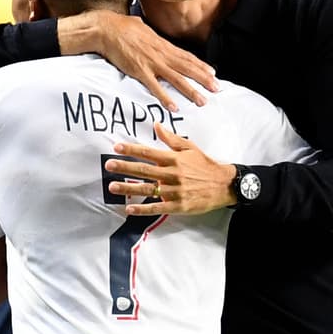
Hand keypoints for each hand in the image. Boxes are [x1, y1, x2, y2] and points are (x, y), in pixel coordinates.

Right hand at [60, 10, 218, 111]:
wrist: (107, 29)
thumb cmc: (122, 27)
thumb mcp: (143, 28)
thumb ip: (151, 36)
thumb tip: (153, 35)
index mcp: (163, 44)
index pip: (187, 56)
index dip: (201, 65)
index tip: (213, 73)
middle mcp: (161, 54)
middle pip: (187, 68)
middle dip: (204, 79)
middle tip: (217, 89)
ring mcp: (151, 63)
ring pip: (176, 79)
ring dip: (191, 91)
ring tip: (202, 101)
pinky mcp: (139, 71)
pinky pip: (155, 87)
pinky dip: (165, 97)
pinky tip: (174, 107)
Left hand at [105, 123, 235, 215]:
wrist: (224, 184)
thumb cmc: (205, 165)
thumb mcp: (189, 148)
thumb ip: (170, 138)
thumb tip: (156, 124)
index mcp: (174, 159)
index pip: (149, 153)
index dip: (131, 150)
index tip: (117, 147)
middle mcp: (173, 174)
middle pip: (144, 170)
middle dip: (124, 167)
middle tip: (108, 165)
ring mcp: (175, 191)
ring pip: (148, 189)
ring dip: (129, 188)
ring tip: (112, 186)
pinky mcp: (178, 205)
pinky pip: (157, 208)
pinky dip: (143, 209)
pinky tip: (129, 208)